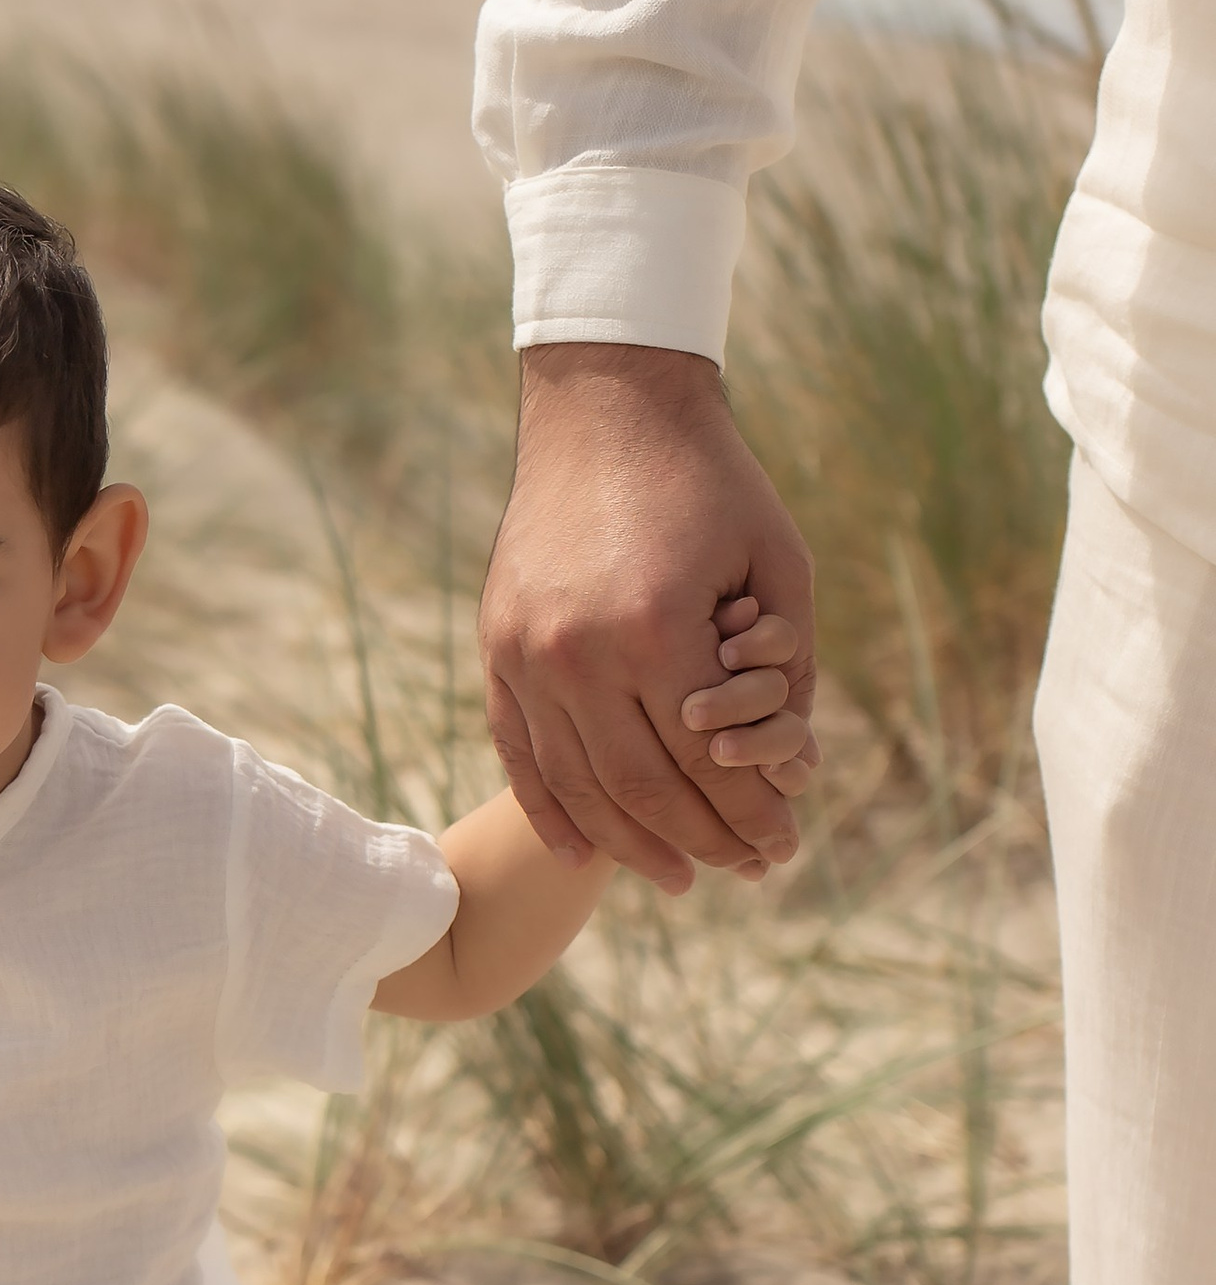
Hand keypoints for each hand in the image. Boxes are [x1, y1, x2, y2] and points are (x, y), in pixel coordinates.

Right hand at [481, 348, 816, 895]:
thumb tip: (789, 767)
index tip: (784, 847)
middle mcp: (581, 653)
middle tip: (742, 870)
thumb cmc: (710, 482)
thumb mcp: (778, 563)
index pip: (708, 763)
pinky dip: (551, 809)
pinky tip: (584, 851)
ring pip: (577, 784)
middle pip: (642, 788)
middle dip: (701, 841)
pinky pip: (518, 751)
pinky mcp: (497, 643)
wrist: (608, 408)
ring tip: (675, 876)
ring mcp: (527, 652)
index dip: (751, 815)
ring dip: (629, 843)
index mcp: (658, 631)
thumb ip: (787, 665)